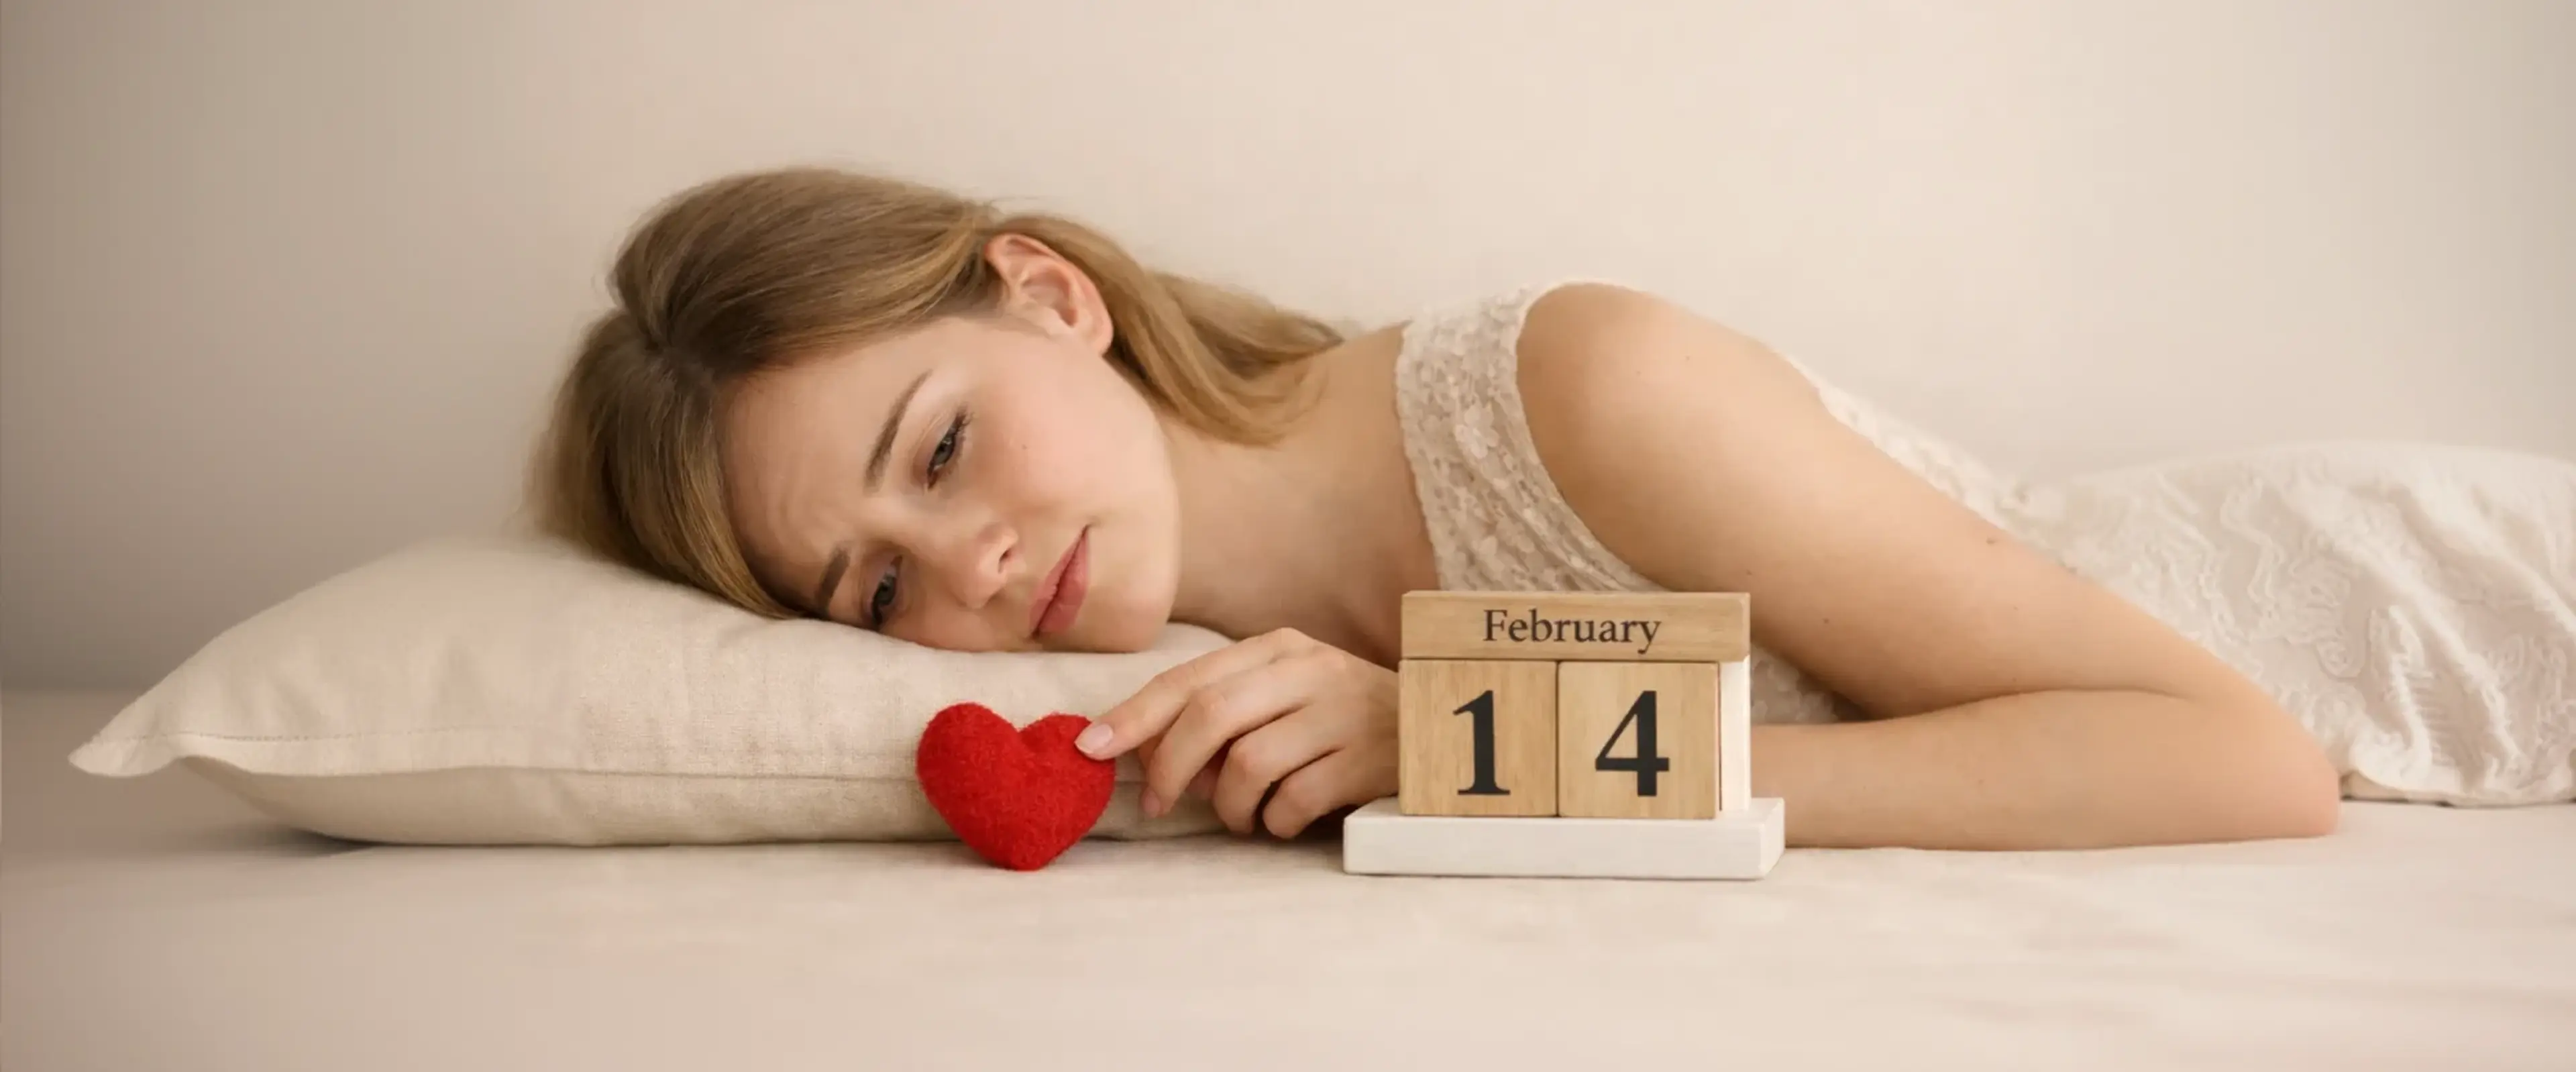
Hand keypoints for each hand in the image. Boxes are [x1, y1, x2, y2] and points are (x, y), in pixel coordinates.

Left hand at [1073, 627, 1397, 837]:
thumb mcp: (1286, 696)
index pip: (1189, 679)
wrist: (1443, 732)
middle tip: (1158, 803)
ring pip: (1247, 764)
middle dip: (1169, 767)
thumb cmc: (1342, 722)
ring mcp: (1342, 712)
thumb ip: (1223, 714)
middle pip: (1209, 716)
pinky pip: (1293, 800)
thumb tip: (1148, 757)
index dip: (1134, 715)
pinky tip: (1285, 821)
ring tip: (1244, 817)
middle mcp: (1308, 670)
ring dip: (1230, 806)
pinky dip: (1275, 822)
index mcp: (1277, 648)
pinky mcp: (1368, 759)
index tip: (1091, 748)